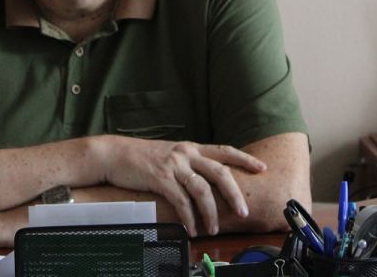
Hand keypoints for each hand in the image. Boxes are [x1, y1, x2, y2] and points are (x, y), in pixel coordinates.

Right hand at [98, 137, 265, 236]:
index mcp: (191, 148)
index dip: (244, 158)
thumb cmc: (140, 157)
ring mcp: (174, 165)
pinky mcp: (160, 178)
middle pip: (220, 172)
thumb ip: (188, 163)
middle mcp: (186, 154)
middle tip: (244, 212)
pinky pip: (180, 201)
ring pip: (202, 190)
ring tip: (213, 229)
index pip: (224, 150)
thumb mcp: (170, 154)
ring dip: (211, 213)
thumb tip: (204, 178)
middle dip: (235, 194)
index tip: (262, 167)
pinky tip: (191, 228)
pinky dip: (188, 217)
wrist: (114, 154)